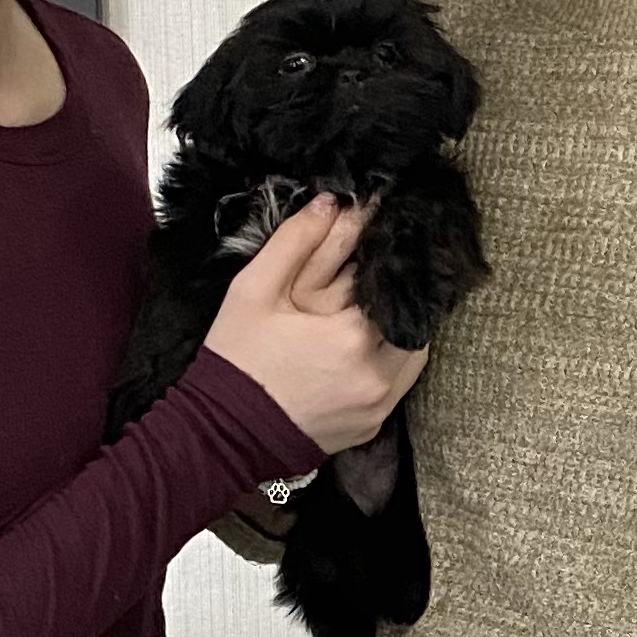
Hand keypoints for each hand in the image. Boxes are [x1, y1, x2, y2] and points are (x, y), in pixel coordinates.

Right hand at [203, 197, 423, 455]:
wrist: (222, 435)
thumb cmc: (237, 360)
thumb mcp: (254, 290)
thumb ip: (296, 241)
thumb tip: (331, 201)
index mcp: (353, 335)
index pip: (390, 280)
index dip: (380, 258)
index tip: (370, 245)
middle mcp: (378, 373)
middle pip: (411, 315)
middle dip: (392, 294)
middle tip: (367, 279)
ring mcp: (380, 404)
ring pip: (413, 349)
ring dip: (396, 326)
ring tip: (365, 311)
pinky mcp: (375, 423)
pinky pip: (399, 382)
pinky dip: (388, 359)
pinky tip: (360, 346)